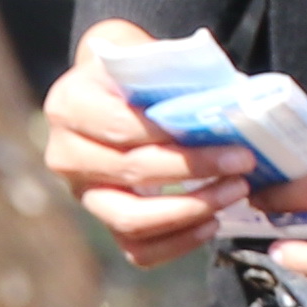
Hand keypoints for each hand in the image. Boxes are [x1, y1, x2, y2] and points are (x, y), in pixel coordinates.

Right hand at [42, 22, 236, 267]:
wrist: (109, 91)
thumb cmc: (134, 73)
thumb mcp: (145, 57)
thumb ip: (175, 75)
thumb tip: (230, 101)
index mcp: (70, 105)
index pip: (124, 129)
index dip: (177, 141)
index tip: (231, 142)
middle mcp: (65, 154)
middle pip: (131, 173)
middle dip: (194, 172)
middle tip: (242, 165)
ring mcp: (81, 192)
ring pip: (130, 220)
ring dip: (188, 212)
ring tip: (231, 194)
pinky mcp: (101, 219)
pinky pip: (137, 249)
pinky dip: (177, 243)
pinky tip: (210, 223)